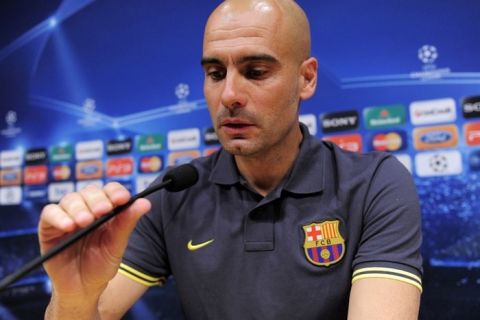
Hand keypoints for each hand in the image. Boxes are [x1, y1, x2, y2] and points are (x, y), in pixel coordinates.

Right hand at [38, 182, 150, 298]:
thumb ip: (127, 224)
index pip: (110, 191)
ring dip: (79, 207)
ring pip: (70, 199)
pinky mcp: (49, 227)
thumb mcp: (117, 246)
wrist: (83, 289)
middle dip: (97, 199)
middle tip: (103, 210)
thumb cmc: (101, 266)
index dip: (116, 191)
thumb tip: (146, 203)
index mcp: (106, 211)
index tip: (122, 199)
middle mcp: (86, 209)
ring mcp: (67, 216)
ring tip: (85, 221)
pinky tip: (68, 226)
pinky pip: (49, 213)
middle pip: (90, 191)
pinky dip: (59, 216)